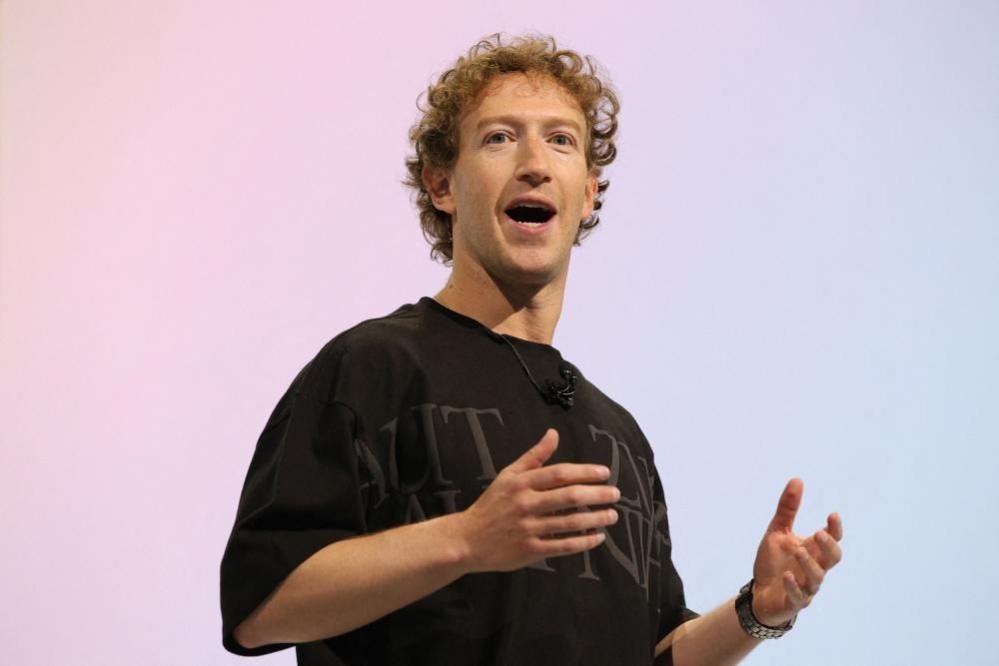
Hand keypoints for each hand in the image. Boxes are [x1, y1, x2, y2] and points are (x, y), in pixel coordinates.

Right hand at [454, 428, 620, 573]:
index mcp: (522, 483)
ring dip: (595, 519)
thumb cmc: (492, 504)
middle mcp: (526, 504)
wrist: (467, 539)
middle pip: (569, 497)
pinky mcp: (530, 550)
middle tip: (615, 494)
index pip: (560, 474)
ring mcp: (528, 528)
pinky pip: (563, 546)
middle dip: (597, 495)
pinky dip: (583, 542)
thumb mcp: (509, 475)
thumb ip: (534, 456)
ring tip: (612, 516)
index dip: (585, 472)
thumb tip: (554, 434)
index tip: (605, 474)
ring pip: (570, 523)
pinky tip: (597, 537)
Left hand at [750, 478, 842, 626]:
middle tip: (819, 534)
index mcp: (812, 550)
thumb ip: (787, 509)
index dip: (835, 529)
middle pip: (833, 559)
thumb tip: (797, 479)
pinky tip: (786, 575)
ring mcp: (806, 586)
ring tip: (798, 550)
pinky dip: (793, 586)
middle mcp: (814, 568)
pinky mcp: (793, 601)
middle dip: (829, 546)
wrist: (760, 593)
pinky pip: (798, 597)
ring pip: (817, 578)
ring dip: (809, 564)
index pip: (832, 539)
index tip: (832, 514)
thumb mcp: (777, 532)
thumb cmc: (774, 562)